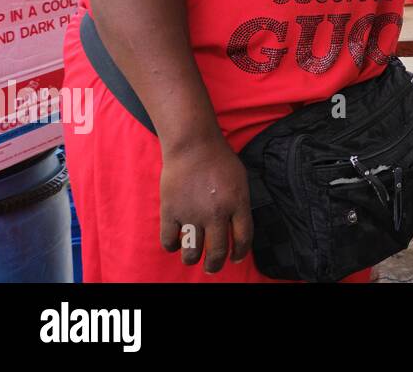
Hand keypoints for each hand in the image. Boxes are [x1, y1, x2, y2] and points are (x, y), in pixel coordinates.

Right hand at [159, 136, 253, 272]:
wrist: (193, 145)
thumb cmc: (219, 159)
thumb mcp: (241, 180)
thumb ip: (240, 205)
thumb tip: (238, 228)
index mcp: (237, 204)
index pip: (243, 239)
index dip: (240, 253)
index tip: (236, 258)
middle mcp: (216, 213)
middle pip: (217, 252)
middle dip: (215, 265)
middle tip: (212, 267)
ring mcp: (192, 214)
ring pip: (192, 253)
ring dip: (193, 259)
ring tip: (193, 258)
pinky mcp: (171, 212)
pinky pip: (169, 241)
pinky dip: (172, 246)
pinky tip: (176, 243)